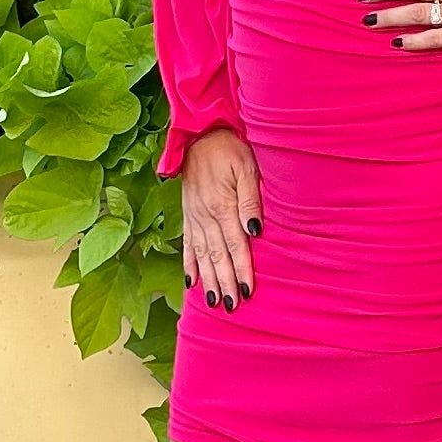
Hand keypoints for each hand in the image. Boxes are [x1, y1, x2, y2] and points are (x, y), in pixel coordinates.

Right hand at [180, 126, 262, 310]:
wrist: (200, 135)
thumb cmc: (229, 149)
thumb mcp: (247, 167)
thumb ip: (250, 200)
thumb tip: (254, 231)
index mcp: (222, 205)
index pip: (235, 245)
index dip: (242, 269)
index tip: (248, 291)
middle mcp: (205, 215)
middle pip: (218, 256)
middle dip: (226, 282)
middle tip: (232, 306)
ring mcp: (194, 217)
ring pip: (202, 255)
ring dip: (209, 280)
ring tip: (215, 301)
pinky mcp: (187, 215)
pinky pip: (187, 244)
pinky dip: (189, 264)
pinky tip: (191, 282)